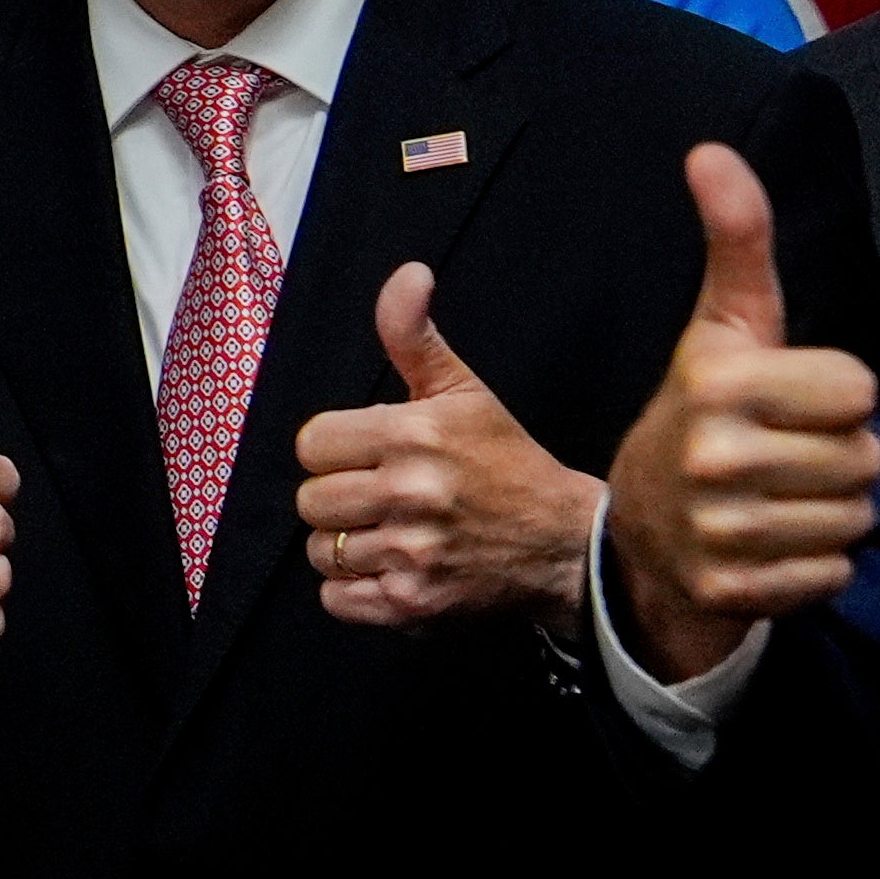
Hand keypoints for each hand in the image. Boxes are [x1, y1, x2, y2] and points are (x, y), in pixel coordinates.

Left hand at [290, 263, 601, 627]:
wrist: (568, 545)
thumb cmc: (507, 464)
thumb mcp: (464, 392)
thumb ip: (414, 337)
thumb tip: (406, 275)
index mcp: (414, 434)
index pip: (311, 444)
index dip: (337, 450)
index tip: (374, 456)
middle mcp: (410, 492)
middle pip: (310, 500)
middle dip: (341, 499)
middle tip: (387, 499)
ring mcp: (412, 552)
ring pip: (320, 551)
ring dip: (348, 547)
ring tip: (396, 534)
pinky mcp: (414, 603)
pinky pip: (336, 598)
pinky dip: (355, 591)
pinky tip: (395, 570)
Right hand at [604, 144, 879, 680]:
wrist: (634, 537)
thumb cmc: (697, 418)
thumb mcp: (718, 329)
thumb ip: (734, 243)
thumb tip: (711, 151)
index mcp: (716, 386)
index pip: (859, 390)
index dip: (834, 399)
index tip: (783, 406)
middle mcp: (712, 458)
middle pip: (865, 458)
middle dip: (837, 461)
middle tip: (780, 460)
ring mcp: (720, 530)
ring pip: (856, 520)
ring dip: (829, 516)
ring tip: (775, 504)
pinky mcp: (732, 589)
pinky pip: (833, 575)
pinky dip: (811, 569)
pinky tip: (768, 549)